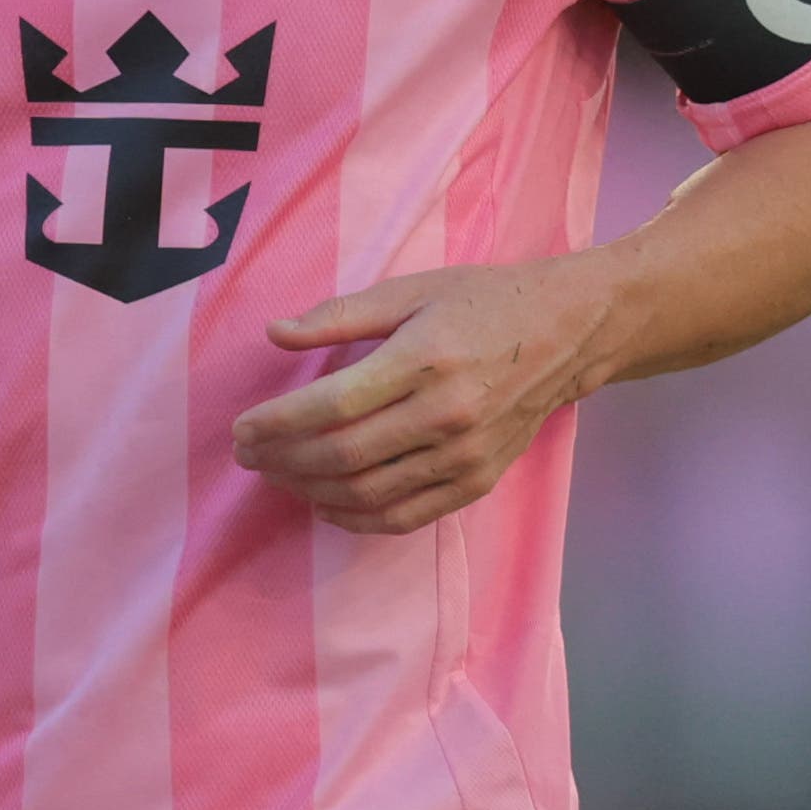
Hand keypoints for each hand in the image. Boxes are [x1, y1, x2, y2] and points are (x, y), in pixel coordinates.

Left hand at [231, 257, 611, 537]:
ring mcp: (466, 455)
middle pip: (345, 455)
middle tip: (247, 455)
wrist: (569, 332)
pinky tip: (324, 504)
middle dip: (284, 460)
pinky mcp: (479, 480)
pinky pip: (408, 516)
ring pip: (371, 492)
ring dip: (311, 490)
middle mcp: (446, 414)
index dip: (279, 423)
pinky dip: (358, 519)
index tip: (241, 428)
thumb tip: (274, 333)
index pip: (334, 404)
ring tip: (276, 475)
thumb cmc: (482, 302)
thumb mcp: (410, 290)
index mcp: (424, 360)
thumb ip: (339, 315)